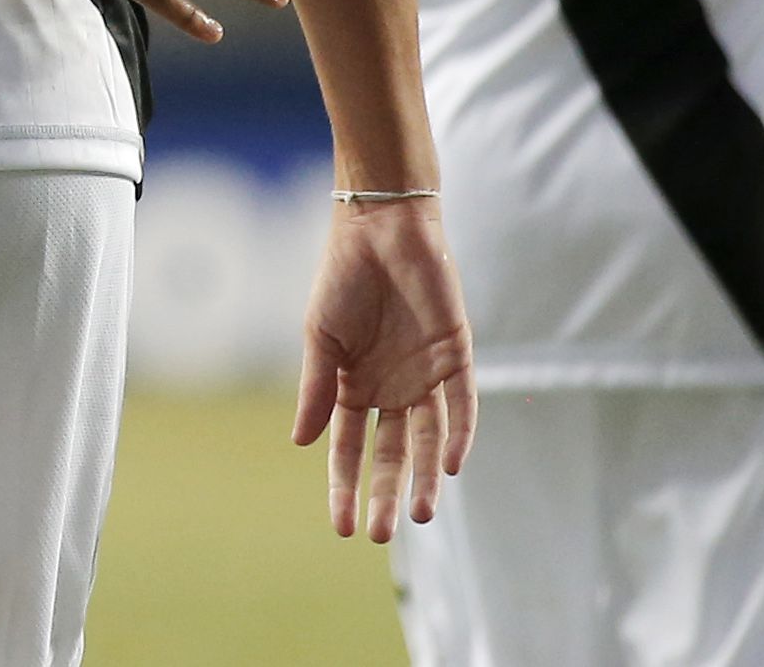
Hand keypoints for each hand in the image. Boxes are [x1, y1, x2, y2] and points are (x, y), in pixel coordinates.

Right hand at [292, 198, 477, 541]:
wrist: (379, 229)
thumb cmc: (341, 277)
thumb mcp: (319, 337)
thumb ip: (315, 390)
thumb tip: (301, 445)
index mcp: (353, 385)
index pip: (348, 448)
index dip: (345, 486)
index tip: (342, 527)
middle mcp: (391, 388)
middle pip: (392, 453)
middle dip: (388, 493)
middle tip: (382, 534)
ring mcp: (425, 376)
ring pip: (430, 439)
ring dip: (427, 476)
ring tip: (421, 514)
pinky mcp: (455, 355)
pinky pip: (461, 405)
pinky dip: (459, 435)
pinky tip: (453, 466)